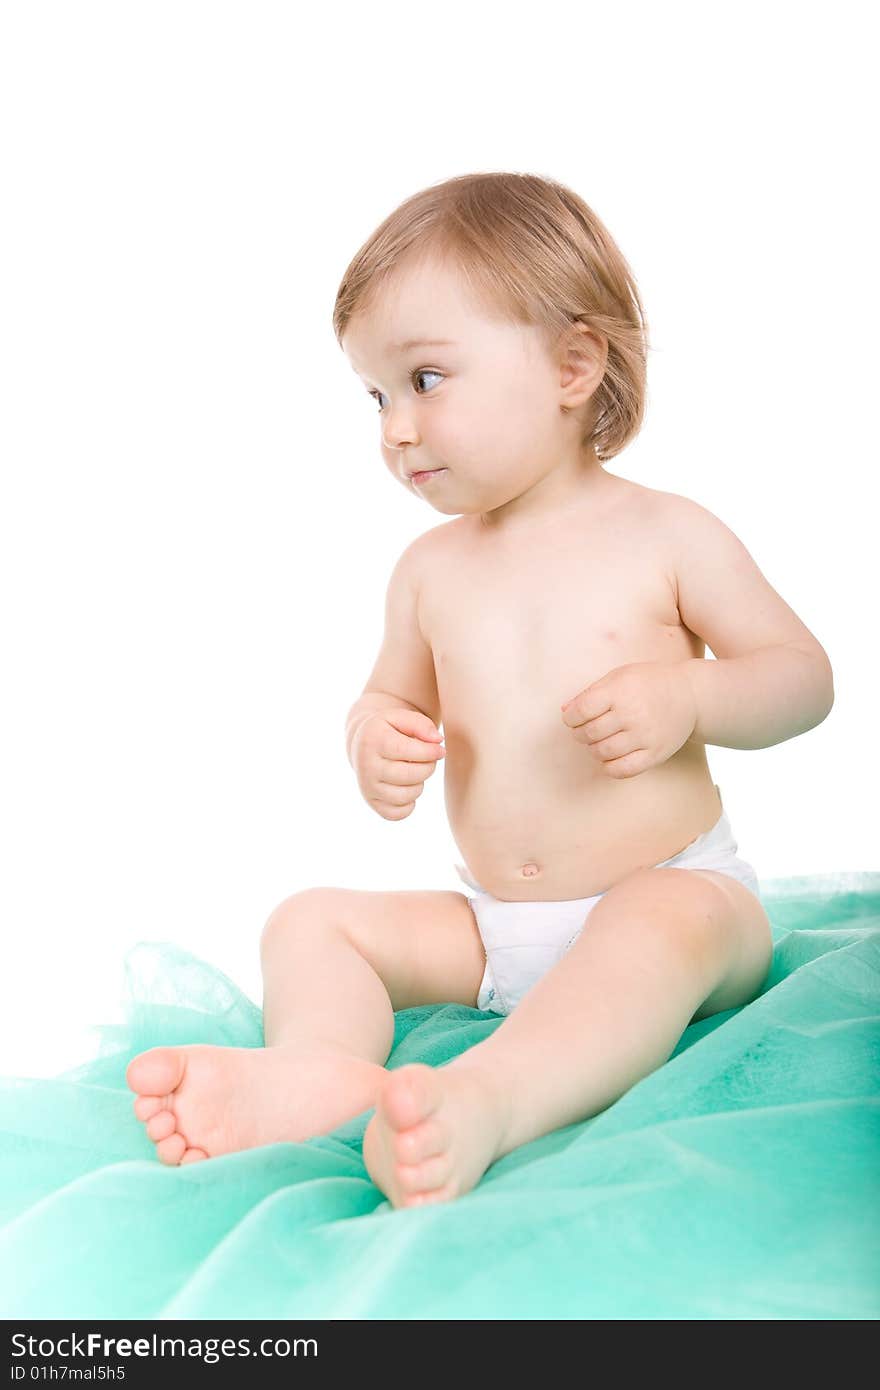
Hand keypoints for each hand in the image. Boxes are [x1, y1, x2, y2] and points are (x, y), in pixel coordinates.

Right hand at [350, 708, 445, 819]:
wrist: (364, 743)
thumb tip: (437, 741)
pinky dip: (409, 803)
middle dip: (428, 767)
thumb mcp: (401, 717)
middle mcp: (365, 766)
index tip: (439, 749)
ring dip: (419, 784)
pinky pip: (399, 814)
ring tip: (414, 771)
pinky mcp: (372, 804)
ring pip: (407, 796)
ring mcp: (367, 788)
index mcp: (372, 740)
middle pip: (410, 775)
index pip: (407, 751)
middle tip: (427, 760)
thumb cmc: (389, 729)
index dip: (430, 752)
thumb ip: (421, 724)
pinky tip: (406, 786)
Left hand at [560, 660, 697, 778]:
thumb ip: (591, 692)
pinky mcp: (655, 753)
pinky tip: (610, 757)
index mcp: (620, 691)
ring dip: (594, 749)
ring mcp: (645, 736)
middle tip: (584, 730)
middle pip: (589, 733)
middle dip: (579, 734)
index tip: (572, 718)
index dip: (570, 718)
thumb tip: (565, 711)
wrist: (690, 695)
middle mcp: (632, 714)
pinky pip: (623, 770)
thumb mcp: (619, 676)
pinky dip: (610, 767)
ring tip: (599, 741)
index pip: (581, 710)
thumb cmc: (649, 683)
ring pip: (603, 753)